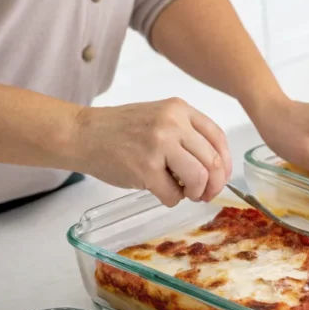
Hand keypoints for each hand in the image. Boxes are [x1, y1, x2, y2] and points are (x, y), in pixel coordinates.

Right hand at [69, 98, 230, 206]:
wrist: (83, 133)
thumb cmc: (121, 130)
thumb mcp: (160, 117)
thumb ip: (187, 134)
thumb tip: (215, 169)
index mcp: (180, 109)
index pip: (219, 138)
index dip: (225, 164)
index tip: (221, 178)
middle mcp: (173, 123)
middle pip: (213, 161)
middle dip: (213, 184)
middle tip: (205, 194)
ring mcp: (159, 145)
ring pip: (198, 178)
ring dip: (195, 193)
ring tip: (184, 193)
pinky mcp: (145, 168)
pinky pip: (173, 194)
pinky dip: (172, 199)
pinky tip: (161, 192)